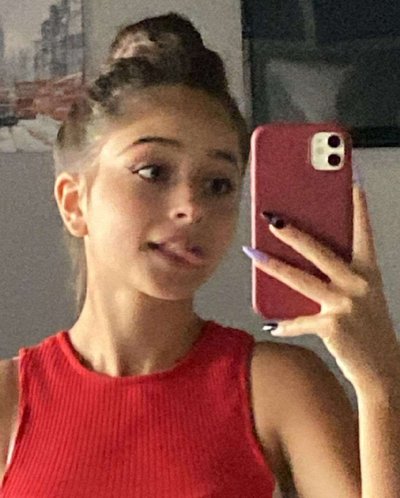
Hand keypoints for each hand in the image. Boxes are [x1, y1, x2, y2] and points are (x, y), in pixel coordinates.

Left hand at [245, 184, 399, 390]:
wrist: (384, 371)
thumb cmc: (370, 330)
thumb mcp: (362, 297)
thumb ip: (339, 277)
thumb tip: (302, 259)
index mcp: (369, 273)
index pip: (363, 233)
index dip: (357, 207)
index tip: (350, 182)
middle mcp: (359, 285)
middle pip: (321, 252)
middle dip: (294, 233)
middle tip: (272, 217)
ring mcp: (345, 306)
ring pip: (301, 280)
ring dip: (273, 266)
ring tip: (252, 253)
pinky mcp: (332, 328)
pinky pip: (299, 322)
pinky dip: (284, 323)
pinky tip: (271, 322)